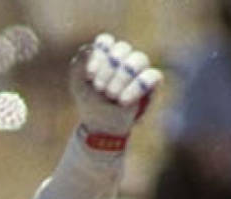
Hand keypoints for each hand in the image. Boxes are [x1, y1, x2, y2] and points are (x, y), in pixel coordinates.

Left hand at [70, 33, 162, 149]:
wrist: (102, 126)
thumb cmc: (90, 101)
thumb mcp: (78, 85)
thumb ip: (79, 64)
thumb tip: (88, 49)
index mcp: (105, 54)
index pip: (106, 41)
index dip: (99, 54)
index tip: (89, 75)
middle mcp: (124, 58)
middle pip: (122, 48)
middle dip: (108, 69)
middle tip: (99, 88)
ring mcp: (139, 69)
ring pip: (139, 59)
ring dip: (122, 77)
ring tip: (111, 95)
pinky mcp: (152, 83)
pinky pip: (152, 75)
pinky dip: (137, 87)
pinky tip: (124, 101)